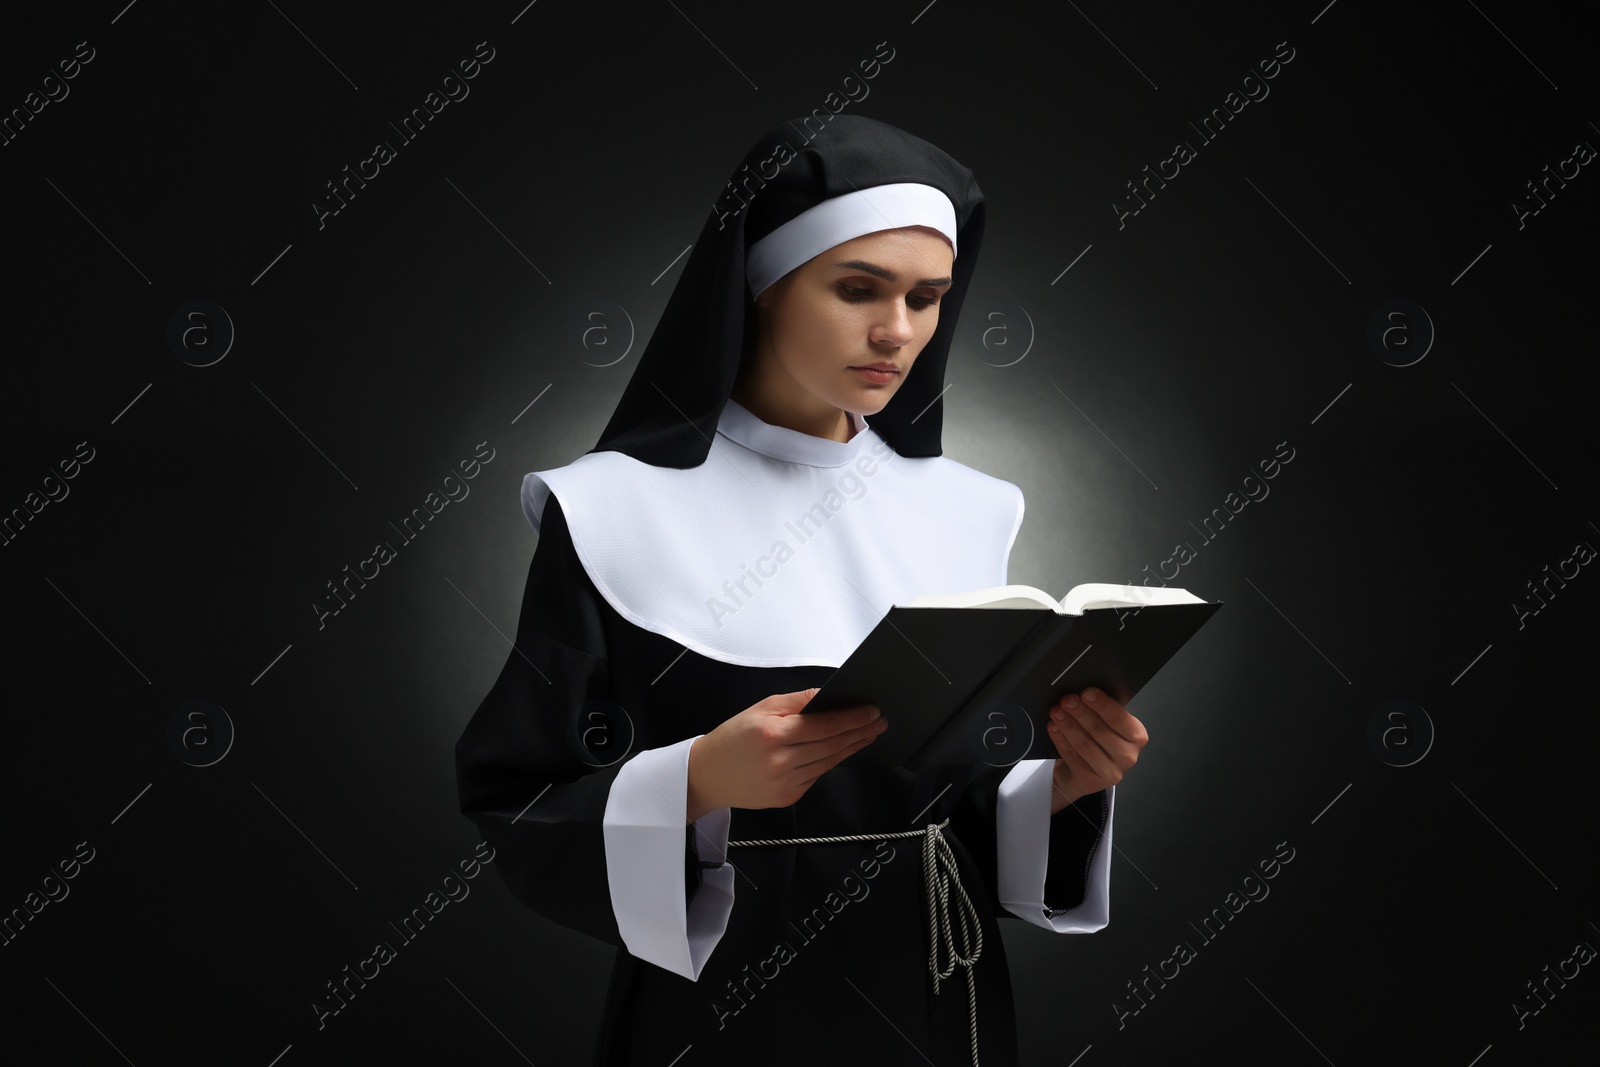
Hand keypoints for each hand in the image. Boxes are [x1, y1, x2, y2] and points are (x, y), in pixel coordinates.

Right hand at [685, 688, 885, 820]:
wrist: (707, 775)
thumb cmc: (732, 739)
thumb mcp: (761, 709)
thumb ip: (796, 701)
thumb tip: (826, 695)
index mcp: (774, 735)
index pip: (825, 725)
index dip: (853, 718)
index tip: (871, 711)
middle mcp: (781, 762)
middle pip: (832, 746)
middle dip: (859, 732)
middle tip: (878, 722)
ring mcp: (785, 783)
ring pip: (828, 763)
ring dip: (851, 748)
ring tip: (867, 735)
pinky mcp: (787, 797)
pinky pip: (816, 777)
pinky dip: (831, 762)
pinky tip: (841, 751)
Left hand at [1045, 687, 1146, 813]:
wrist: (1085, 771)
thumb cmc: (1098, 740)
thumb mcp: (1107, 723)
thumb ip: (1101, 709)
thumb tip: (1082, 692)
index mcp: (1137, 736)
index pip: (1120, 718)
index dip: (1102, 705)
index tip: (1086, 692)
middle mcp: (1128, 756)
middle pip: (1100, 730)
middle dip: (1080, 712)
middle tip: (1066, 700)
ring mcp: (1110, 772)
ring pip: (1085, 744)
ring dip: (1067, 725)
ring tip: (1056, 712)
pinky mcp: (1091, 782)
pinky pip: (1072, 756)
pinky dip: (1060, 739)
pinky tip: (1053, 727)